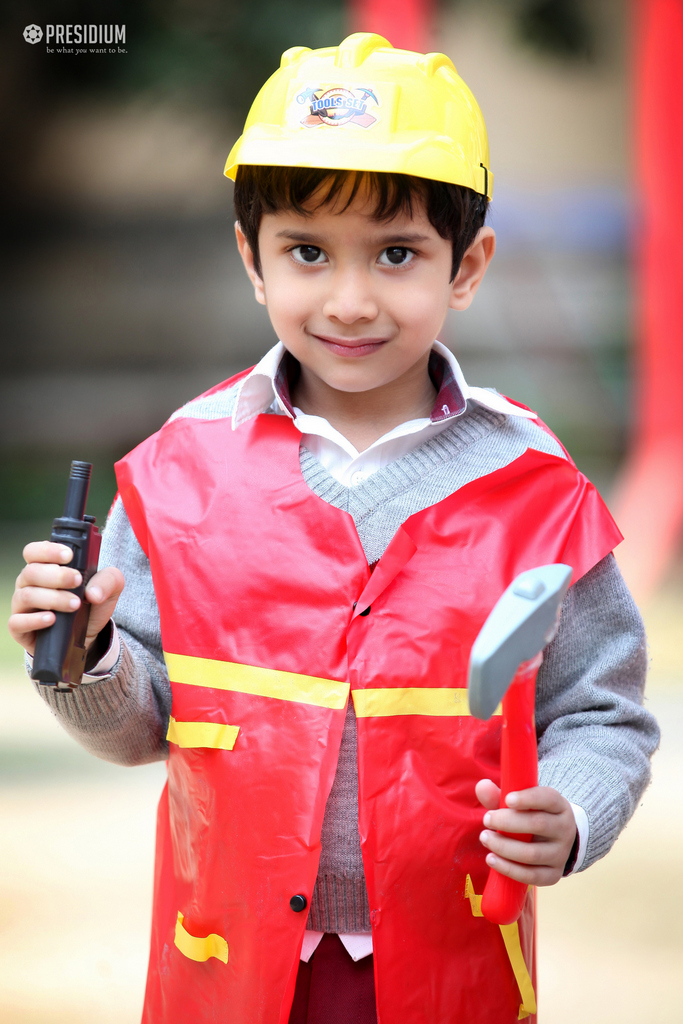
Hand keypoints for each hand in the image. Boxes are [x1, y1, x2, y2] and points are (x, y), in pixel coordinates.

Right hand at [9, 541, 124, 656]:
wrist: (88, 636)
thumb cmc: (90, 606)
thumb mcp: (108, 589)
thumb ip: (108, 581)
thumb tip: (94, 592)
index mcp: (45, 567)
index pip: (34, 552)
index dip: (48, 551)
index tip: (69, 555)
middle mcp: (29, 584)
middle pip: (31, 572)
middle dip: (56, 575)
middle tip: (77, 581)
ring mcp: (22, 605)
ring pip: (26, 595)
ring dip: (53, 598)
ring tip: (75, 604)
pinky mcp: (19, 627)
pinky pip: (17, 622)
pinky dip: (35, 620)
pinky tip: (52, 619)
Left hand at [475, 778, 576, 886]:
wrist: (553, 842)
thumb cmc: (530, 816)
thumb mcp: (520, 803)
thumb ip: (499, 795)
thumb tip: (482, 786)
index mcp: (558, 806)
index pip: (548, 798)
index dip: (528, 798)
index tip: (507, 799)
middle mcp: (564, 829)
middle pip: (539, 824)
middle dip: (508, 822)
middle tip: (486, 819)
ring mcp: (560, 854)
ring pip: (532, 853)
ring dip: (504, 847)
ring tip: (484, 837)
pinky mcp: (553, 875)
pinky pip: (531, 876)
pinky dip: (509, 869)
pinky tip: (491, 859)